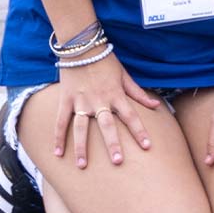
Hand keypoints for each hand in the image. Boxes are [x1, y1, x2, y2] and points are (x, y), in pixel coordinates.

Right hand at [51, 54, 161, 168]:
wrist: (82, 46)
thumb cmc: (106, 61)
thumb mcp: (125, 75)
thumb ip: (138, 93)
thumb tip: (156, 105)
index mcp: (116, 95)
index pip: (131, 116)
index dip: (139, 131)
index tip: (147, 146)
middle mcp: (99, 100)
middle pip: (107, 125)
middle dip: (113, 144)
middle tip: (117, 162)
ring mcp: (81, 101)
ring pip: (81, 128)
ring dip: (81, 147)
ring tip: (82, 166)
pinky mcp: (65, 99)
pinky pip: (61, 121)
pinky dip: (58, 137)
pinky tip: (57, 153)